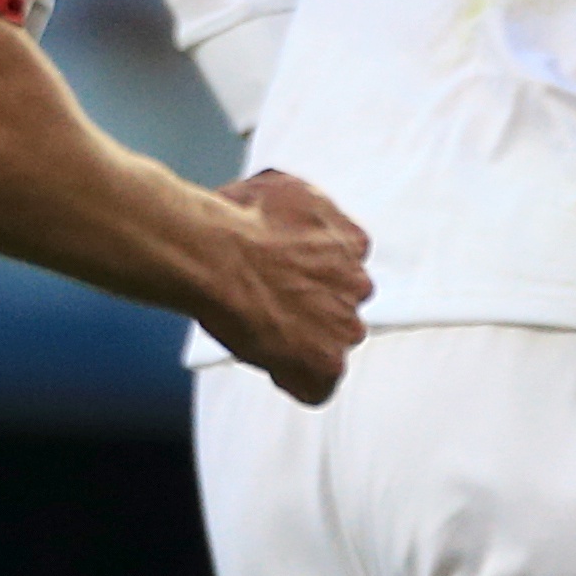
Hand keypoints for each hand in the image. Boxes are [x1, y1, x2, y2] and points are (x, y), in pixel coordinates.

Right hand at [204, 167, 371, 403]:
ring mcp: (345, 325)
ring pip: (331, 345)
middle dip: (310, 310)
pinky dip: (296, 383)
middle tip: (267, 305)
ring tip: (259, 329)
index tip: (282, 277)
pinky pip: (318, 387)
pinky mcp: (328, 361)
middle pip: (340, 309)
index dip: (309, 276)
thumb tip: (296, 219)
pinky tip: (270, 363)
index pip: (344, 269)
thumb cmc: (237, 219)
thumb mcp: (283, 188)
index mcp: (352, 241)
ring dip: (302, 343)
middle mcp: (358, 283)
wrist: (216, 253)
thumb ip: (306, 211)